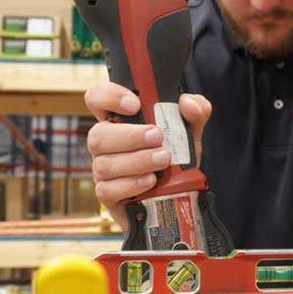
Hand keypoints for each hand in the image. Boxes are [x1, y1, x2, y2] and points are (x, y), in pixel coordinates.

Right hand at [83, 82, 211, 227]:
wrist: (179, 196)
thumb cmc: (175, 158)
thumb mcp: (190, 133)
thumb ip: (195, 112)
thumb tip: (187, 103)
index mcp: (119, 121)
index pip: (97, 98)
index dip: (109, 96)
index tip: (134, 104)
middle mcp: (106, 144)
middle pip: (97, 134)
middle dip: (129, 136)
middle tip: (157, 137)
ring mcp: (103, 170)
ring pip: (104, 163)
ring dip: (137, 161)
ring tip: (163, 160)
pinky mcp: (107, 195)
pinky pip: (107, 189)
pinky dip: (131, 184)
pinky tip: (150, 181)